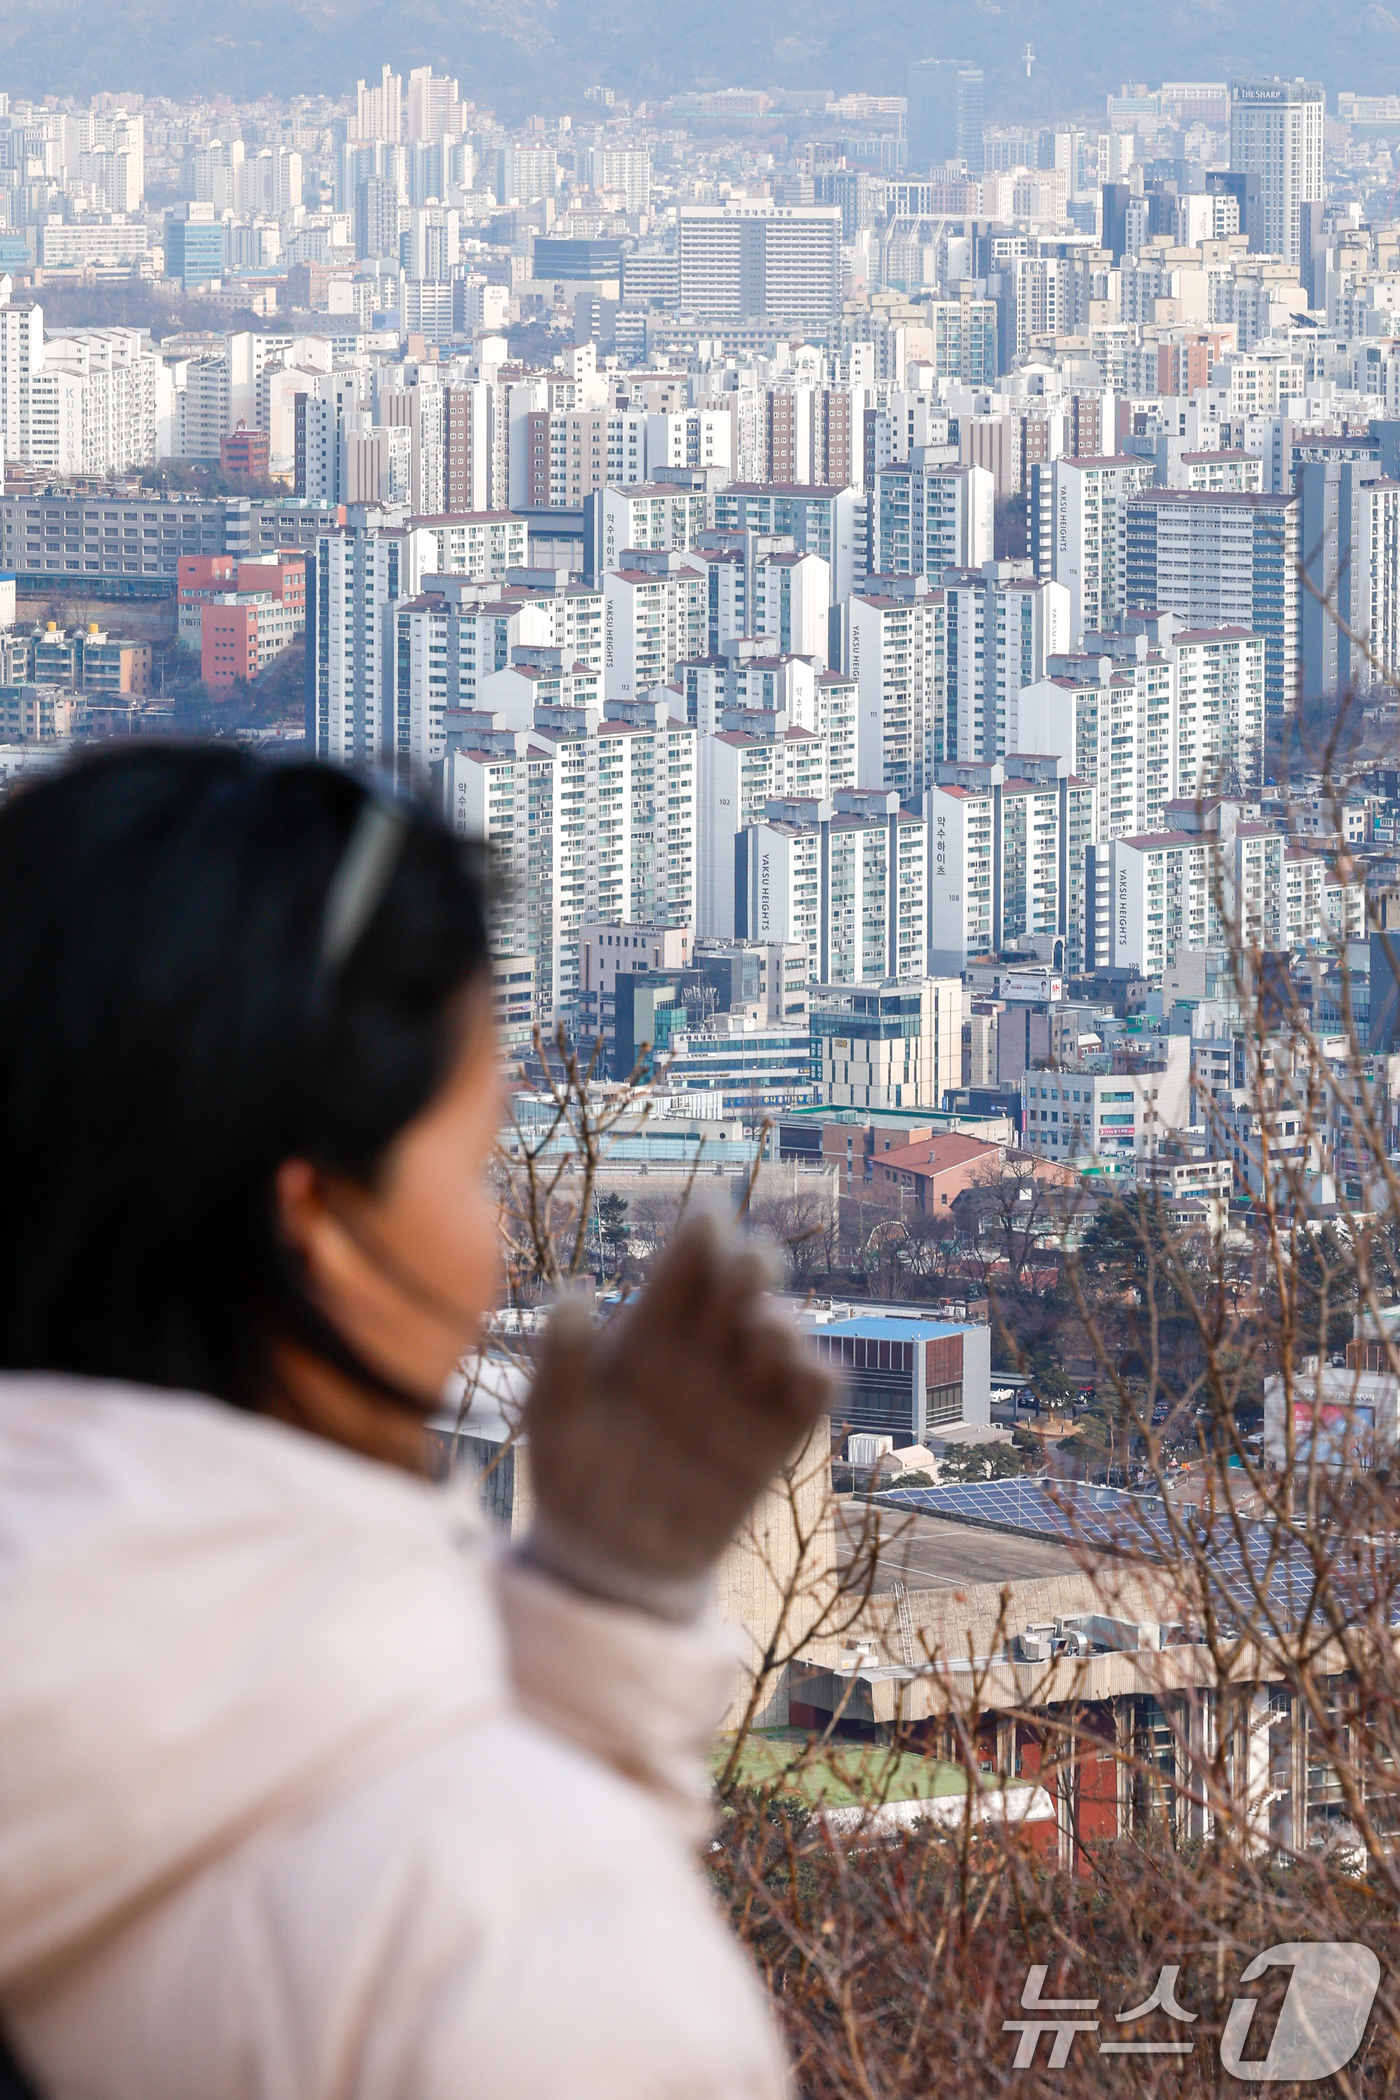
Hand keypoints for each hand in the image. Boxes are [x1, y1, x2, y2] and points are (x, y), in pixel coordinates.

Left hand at [521, 1212, 834, 1593]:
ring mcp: (740, 1394)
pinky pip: (811, 1396)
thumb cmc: (571, 1477)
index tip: (710, 1218)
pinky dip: (818, 1375)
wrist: (608, 1561)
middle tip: (748, 1261)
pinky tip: (804, 1371)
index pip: (682, 1272)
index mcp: (648, 1334)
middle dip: (749, 1267)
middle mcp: (701, 1354)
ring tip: (762, 1329)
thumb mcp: (551, 1417)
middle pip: (738, 1290)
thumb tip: (571, 1295)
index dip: (700, 1239)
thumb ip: (560, 1358)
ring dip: (782, 1321)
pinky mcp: (773, 1440)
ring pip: (780, 1334)